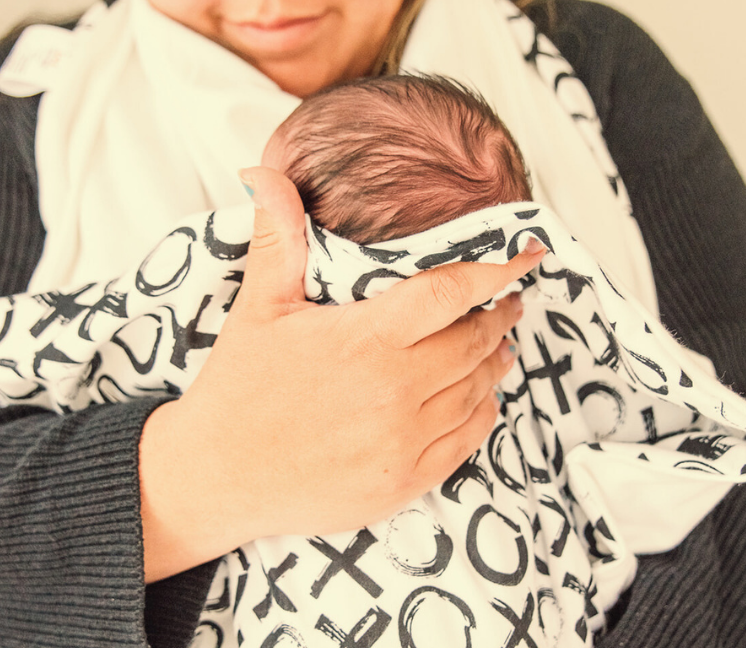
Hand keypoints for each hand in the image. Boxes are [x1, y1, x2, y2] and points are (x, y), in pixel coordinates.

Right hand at [138, 167, 543, 581]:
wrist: (216, 480)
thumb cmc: (237, 390)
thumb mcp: (257, 308)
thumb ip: (278, 239)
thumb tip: (265, 174)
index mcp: (366, 340)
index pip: (451, 292)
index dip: (496, 269)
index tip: (528, 254)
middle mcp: (395, 391)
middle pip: (474, 340)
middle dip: (499, 314)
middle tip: (508, 300)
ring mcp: (404, 441)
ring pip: (477, 390)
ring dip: (495, 361)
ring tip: (499, 344)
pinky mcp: (404, 482)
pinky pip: (467, 440)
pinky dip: (482, 412)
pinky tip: (480, 398)